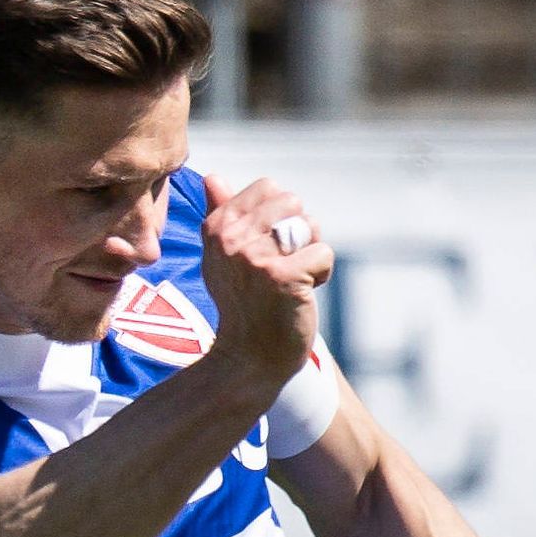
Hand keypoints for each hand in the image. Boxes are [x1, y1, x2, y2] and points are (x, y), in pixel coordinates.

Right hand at [196, 175, 331, 391]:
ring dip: (310, 253)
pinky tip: (302, 295)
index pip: (269, 188)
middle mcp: (231, 238)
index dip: (281, 216)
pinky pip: (323, 253)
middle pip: (293, 203)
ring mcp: (255, 257)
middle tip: (285, 266)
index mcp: (217, 227)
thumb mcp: (222, 258)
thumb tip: (212, 176)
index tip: (269, 249)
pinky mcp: (283, 277)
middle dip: (300, 232)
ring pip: (309, 225)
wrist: (248, 360)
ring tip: (292, 281)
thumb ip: (220, 214)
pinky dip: (321, 275)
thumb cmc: (242, 306)